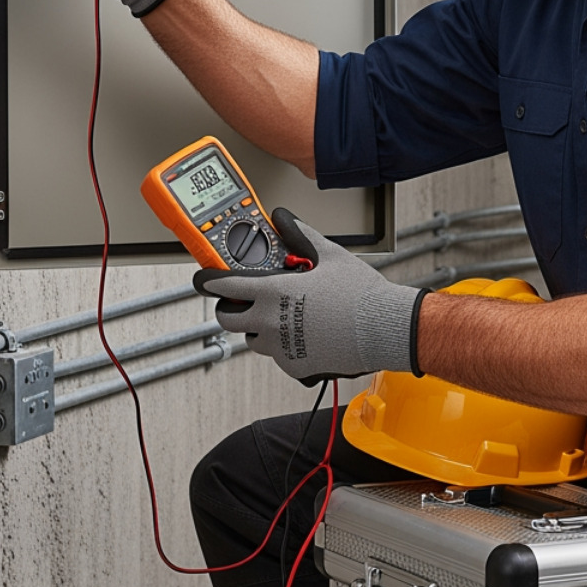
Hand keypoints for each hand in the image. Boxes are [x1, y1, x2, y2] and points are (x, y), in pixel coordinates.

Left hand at [193, 209, 425, 384]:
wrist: (384, 329)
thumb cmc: (360, 293)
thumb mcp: (329, 255)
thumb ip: (300, 235)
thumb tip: (283, 218)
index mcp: (273, 292)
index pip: (225, 286)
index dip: (209, 282)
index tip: (202, 280)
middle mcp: (270, 322)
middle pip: (228, 319)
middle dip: (229, 308)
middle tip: (242, 301)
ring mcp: (281, 348)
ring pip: (252, 340)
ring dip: (257, 328)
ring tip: (281, 317)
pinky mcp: (295, 367)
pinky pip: (278, 357)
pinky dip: (284, 347)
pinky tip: (304, 335)